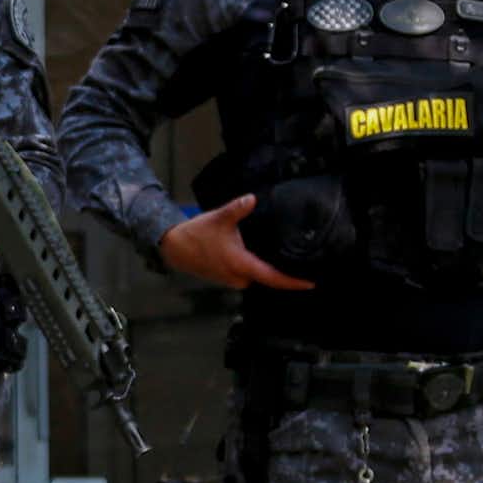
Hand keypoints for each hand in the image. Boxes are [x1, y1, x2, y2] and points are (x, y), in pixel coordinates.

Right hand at [158, 194, 313, 291]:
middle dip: (283, 276)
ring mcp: (230, 279)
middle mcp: (237, 276)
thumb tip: (252, 198)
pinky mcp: (225, 277)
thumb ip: (237, 209)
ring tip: (286, 263)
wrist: (173, 247)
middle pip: (267, 280)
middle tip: (302, 268)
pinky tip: (261, 260)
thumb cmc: (197, 234)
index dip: (291, 282)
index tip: (309, 283)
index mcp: (240, 264)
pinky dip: (255, 270)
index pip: (272, 277)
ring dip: (268, 273)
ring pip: (256, 278)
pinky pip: (247, 276)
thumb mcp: (218, 218)